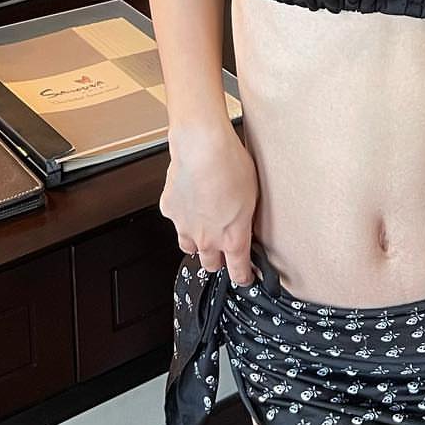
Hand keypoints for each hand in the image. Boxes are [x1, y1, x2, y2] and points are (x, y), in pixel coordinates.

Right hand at [159, 120, 258, 287]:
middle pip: (211, 265)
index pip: (238, 272)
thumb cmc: (231, 166)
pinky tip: (191, 200)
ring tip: (205, 226)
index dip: (243, 277)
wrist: (202, 148)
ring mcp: (185, 227)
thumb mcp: (253, 197)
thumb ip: (246, 220)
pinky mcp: (171, 211)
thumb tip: (245, 226)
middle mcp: (207, 238)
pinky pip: (177, 220)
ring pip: (189, 247)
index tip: (245, 277)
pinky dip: (183, 214)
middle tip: (224, 247)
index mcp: (232, 238)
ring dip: (198, 242)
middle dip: (218, 260)